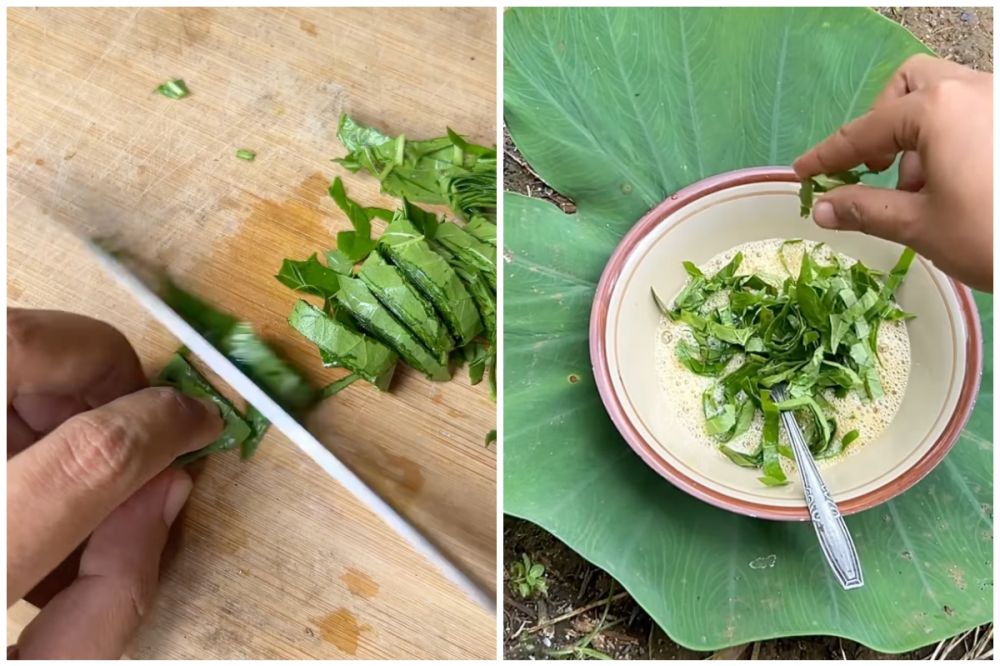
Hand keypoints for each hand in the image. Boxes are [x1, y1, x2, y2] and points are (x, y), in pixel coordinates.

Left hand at [7, 309, 221, 658]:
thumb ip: (112, 592)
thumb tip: (165, 490)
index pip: (90, 452)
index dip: (163, 424)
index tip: (195, 421)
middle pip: (17, 346)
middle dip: (97, 365)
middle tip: (125, 410)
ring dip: (42, 385)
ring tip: (52, 459)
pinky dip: (0, 410)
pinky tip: (6, 471)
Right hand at [794, 55, 991, 291]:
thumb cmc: (991, 236)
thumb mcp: (920, 226)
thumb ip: (865, 209)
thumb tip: (823, 207)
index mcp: (937, 110)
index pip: (864, 131)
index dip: (828, 156)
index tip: (803, 173)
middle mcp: (973, 91)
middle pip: (911, 85)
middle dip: (884, 123)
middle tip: (876, 168)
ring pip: (947, 96)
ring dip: (920, 134)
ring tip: (923, 190)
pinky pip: (975, 114)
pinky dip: (952, 138)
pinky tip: (958, 185)